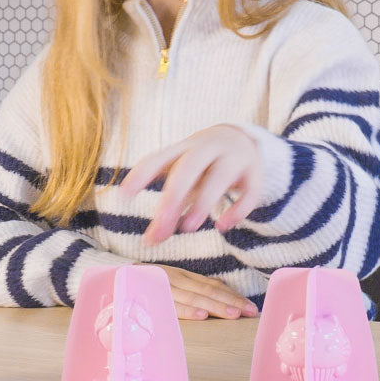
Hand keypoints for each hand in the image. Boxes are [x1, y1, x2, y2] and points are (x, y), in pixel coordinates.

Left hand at [121, 125, 262, 245]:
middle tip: (161, 222)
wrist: (242, 139)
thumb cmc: (202, 166)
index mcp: (183, 149)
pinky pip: (250, 191)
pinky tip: (223, 226)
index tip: (124, 195)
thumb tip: (150, 241)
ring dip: (203, 202)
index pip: (159, 158)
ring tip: (188, 228)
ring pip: (219, 177)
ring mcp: (233, 159)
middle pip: (189, 167)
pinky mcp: (255, 173)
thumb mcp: (183, 177)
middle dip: (174, 195)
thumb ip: (169, 207)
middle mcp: (207, 149)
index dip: (141, 175)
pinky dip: (238, 209)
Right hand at [149, 265, 258, 320]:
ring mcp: (162, 286)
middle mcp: (174, 278)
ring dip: (214, 307)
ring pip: (193, 298)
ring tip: (232, 314)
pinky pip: (170, 305)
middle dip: (230, 302)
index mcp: (181, 276)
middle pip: (207, 291)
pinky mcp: (149, 296)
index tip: (250, 308)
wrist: (106, 279)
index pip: (211, 286)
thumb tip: (220, 287)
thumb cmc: (141, 284)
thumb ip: (193, 285)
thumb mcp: (169, 281)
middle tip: (249, 312)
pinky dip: (186, 310)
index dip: (232, 296)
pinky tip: (201, 316)